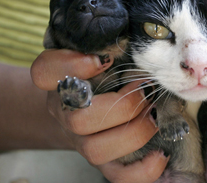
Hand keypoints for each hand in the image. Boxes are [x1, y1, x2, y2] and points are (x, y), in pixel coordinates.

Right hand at [31, 49, 168, 182]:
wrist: (94, 103)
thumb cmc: (106, 72)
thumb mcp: (104, 52)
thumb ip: (110, 42)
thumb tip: (134, 37)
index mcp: (60, 81)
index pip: (44, 72)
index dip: (71, 66)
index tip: (104, 60)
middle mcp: (66, 113)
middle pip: (78, 119)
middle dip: (122, 106)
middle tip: (146, 91)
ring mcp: (82, 140)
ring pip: (95, 150)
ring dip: (134, 132)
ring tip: (155, 116)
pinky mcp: (103, 161)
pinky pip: (117, 176)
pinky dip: (142, 170)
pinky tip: (161, 153)